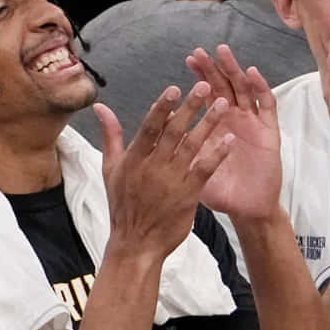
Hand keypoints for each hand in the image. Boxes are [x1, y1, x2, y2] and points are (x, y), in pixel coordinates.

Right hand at [95, 83, 234, 261]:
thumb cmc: (123, 205)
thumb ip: (111, 136)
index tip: (175, 88)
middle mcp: (152, 166)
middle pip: (174, 131)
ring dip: (209, 124)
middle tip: (205, 86)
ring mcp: (171, 180)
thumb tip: (100, 107)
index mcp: (134, 158)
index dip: (162, 106)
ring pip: (192, 146)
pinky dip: (217, 154)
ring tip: (222, 105)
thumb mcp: (110, 169)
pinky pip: (204, 170)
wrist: (136, 243)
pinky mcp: (188, 195)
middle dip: (191, 107)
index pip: (149, 126)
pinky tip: (229, 140)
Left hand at [185, 45, 285, 222]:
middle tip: (202, 53)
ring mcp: (252, 123)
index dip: (200, 76)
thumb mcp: (191, 167)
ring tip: (224, 53)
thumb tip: (155, 126)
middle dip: (213, 69)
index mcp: (215, 125)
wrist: (246, 209)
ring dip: (234, 71)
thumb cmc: (219, 191)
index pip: (208, 94)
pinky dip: (261, 88)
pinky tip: (252, 74)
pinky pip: (267, 107)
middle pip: (224, 86)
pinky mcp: (269, 132)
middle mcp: (234, 119)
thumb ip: (175, 147)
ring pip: (244, 90)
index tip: (188, 60)